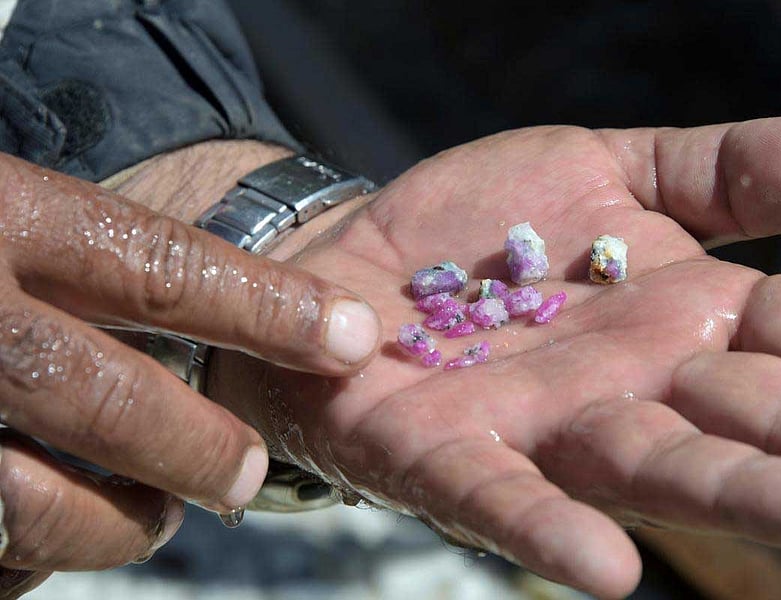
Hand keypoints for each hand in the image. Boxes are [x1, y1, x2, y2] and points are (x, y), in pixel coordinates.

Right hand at [0, 150, 380, 585]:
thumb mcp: (8, 213)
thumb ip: (86, 262)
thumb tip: (256, 326)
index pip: (157, 263)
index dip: (265, 308)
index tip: (351, 337)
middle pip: (96, 394)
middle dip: (190, 445)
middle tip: (245, 475)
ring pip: (24, 499)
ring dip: (109, 523)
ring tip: (156, 516)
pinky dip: (24, 553)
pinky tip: (45, 536)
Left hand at [209, 118, 780, 597]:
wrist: (361, 251)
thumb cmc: (495, 227)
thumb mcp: (612, 169)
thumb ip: (724, 173)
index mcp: (681, 317)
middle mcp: (629, 385)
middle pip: (748, 415)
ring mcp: (542, 426)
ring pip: (649, 463)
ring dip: (732, 490)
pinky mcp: (446, 452)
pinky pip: (501, 496)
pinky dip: (547, 530)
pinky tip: (604, 569)